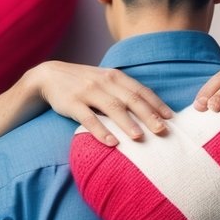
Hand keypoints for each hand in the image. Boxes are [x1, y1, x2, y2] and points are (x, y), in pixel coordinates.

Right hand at [29, 61, 173, 145]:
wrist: (48, 76)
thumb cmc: (85, 83)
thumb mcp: (106, 80)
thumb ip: (124, 91)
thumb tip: (152, 110)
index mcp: (116, 76)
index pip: (141, 90)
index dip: (157, 104)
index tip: (171, 118)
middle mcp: (104, 82)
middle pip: (131, 99)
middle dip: (148, 115)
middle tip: (162, 130)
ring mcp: (87, 91)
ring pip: (112, 107)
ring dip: (127, 123)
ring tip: (140, 137)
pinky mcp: (71, 102)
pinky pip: (88, 118)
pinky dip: (100, 130)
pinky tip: (111, 142)